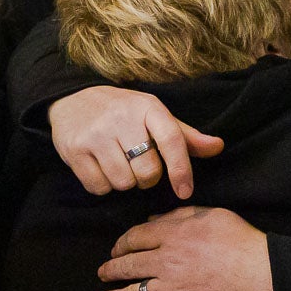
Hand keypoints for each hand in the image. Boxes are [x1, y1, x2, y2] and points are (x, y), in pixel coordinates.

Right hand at [47, 86, 223, 198]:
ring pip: (123, 183)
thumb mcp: (153, 114)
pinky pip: (98, 187)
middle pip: (147, 172)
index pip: (171, 140)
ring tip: (118, 163)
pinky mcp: (74, 150)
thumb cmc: (121, 110)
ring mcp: (95, 134)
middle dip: (147, 178)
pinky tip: (100, 167)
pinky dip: (103, 185)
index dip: (181, 169)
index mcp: (146, 107)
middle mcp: (121, 119)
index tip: (185, 191)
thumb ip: (184, 135)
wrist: (72, 99)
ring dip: (124, 182)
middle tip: (138, 165)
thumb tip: (218, 147)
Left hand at [97, 206, 274, 290]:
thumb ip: (178, 215)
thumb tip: (151, 220)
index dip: (120, 244)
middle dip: (111, 270)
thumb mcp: (210, 214)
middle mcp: (164, 263)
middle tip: (102, 274)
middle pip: (127, 266)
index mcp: (171, 235)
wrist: (262, 274)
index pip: (134, 238)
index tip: (115, 249)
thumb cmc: (240, 239)